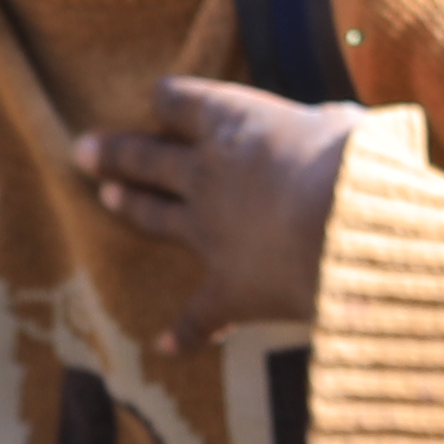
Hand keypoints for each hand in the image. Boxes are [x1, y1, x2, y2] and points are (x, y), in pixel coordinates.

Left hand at [75, 75, 360, 354]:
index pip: (184, 102)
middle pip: (148, 158)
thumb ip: (331, 125)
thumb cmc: (359, 167)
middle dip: (115, 153)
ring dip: (130, 206)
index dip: (170, 100)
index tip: (161, 98)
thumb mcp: (351, 128)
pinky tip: (167, 345)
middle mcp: (208, 176)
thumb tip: (331, 123)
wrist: (351, 230)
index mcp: (236, 125)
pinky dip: (185, 333)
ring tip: (107, 199)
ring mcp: (208, 233)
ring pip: (156, 216)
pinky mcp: (226, 290)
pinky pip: (198, 316)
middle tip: (83, 150)